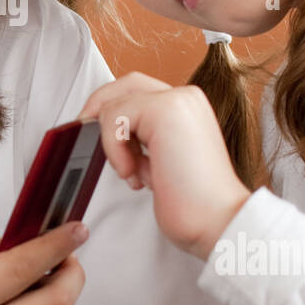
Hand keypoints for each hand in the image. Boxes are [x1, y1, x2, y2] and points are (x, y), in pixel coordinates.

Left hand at [78, 72, 251, 260]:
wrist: (218, 221)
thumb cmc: (194, 203)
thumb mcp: (160, 162)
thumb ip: (142, 142)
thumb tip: (112, 136)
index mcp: (187, 108)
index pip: (139, 92)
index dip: (113, 110)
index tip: (101, 138)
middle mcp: (185, 98)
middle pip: (126, 84)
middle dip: (100, 109)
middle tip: (86, 136)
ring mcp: (177, 100)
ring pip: (115, 102)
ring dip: (112, 142)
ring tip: (132, 172)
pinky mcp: (165, 109)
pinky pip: (113, 116)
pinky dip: (113, 147)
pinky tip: (132, 172)